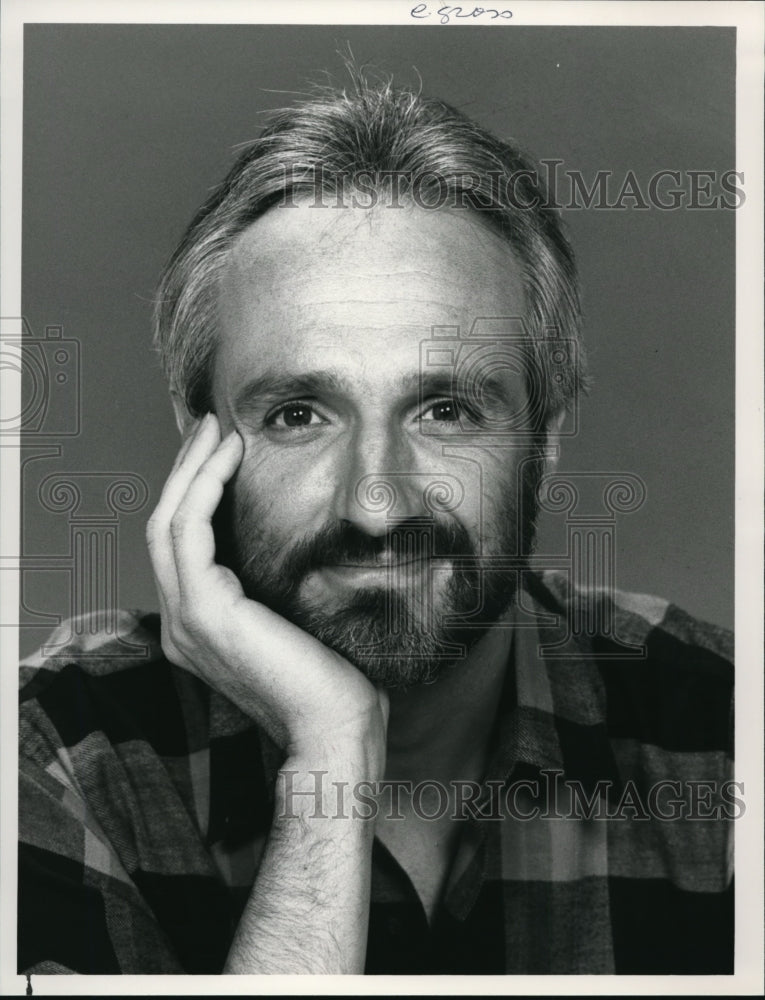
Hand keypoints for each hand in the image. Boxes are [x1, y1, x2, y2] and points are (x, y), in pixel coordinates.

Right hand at [146, 413, 387, 765]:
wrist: (336, 727)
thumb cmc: (333, 678)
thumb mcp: (297, 618)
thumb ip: (278, 584)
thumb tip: (301, 536)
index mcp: (199, 626)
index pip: (182, 545)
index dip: (194, 492)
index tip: (221, 451)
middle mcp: (181, 622)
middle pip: (165, 525)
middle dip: (187, 469)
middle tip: (211, 425)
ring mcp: (185, 618)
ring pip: (168, 521)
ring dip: (192, 468)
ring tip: (218, 428)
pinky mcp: (205, 610)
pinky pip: (189, 529)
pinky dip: (205, 485)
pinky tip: (231, 456)